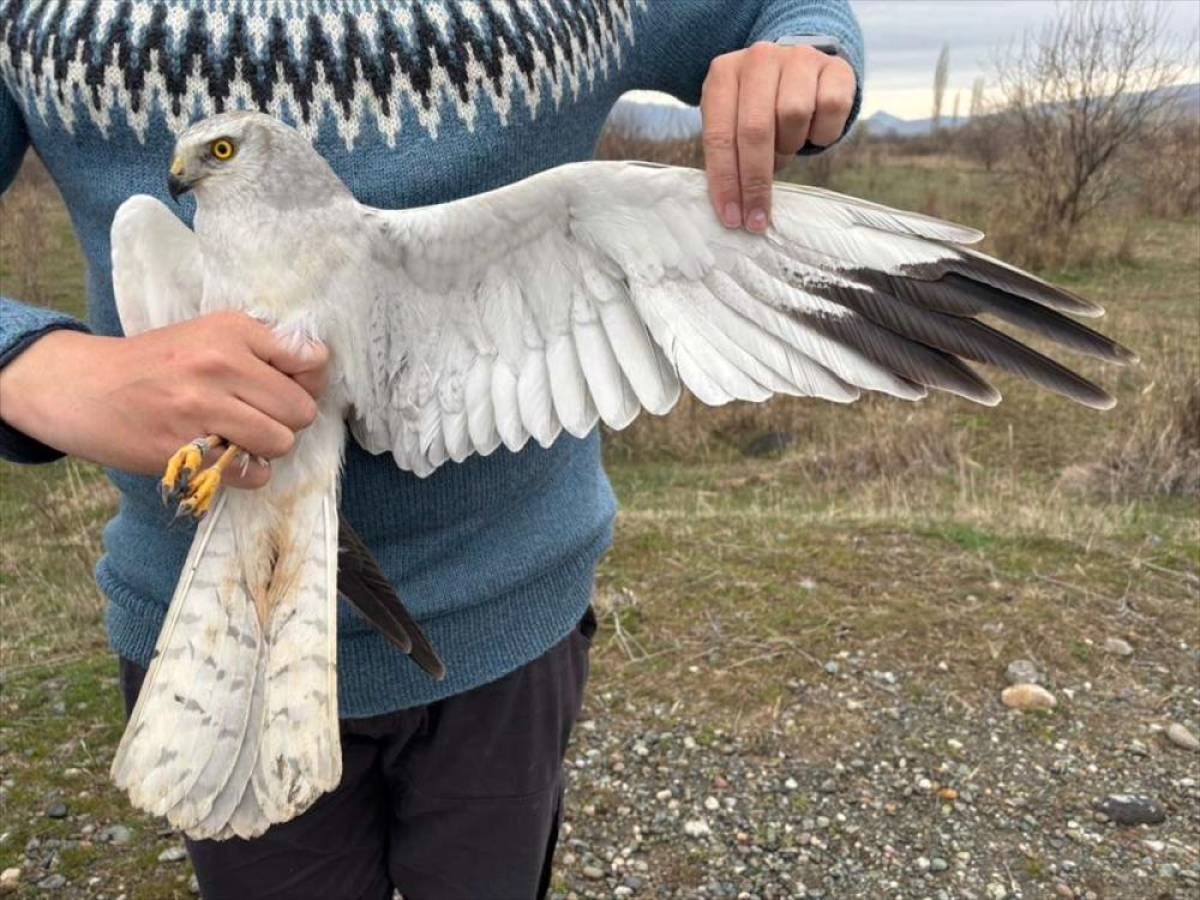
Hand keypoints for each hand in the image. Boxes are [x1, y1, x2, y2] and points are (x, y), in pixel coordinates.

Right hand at [0, 312, 328, 487]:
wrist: (86, 387)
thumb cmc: (158, 361)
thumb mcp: (209, 334)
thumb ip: (263, 348)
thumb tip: (317, 370)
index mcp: (232, 330)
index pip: (310, 361)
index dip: (307, 381)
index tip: (285, 386)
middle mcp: (219, 364)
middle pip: (300, 409)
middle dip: (288, 418)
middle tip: (261, 415)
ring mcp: (201, 408)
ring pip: (280, 442)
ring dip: (268, 446)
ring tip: (243, 435)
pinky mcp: (185, 449)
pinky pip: (250, 473)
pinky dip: (247, 472)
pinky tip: (228, 456)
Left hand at [701, 42, 856, 232]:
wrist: (800, 69)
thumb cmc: (759, 106)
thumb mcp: (733, 121)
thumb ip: (728, 154)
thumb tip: (733, 208)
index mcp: (724, 74)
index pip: (719, 135)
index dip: (725, 180)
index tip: (732, 217)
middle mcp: (758, 58)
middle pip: (754, 130)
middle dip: (755, 181)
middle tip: (757, 217)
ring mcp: (798, 57)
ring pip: (793, 116)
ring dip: (788, 147)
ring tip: (785, 148)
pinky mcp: (834, 67)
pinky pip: (830, 109)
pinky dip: (821, 133)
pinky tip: (812, 130)